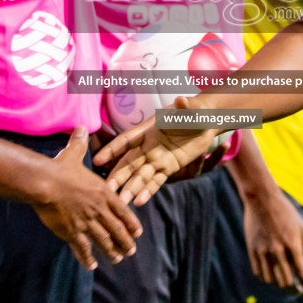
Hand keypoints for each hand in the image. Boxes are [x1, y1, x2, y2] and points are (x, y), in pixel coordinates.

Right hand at [31, 127, 141, 269]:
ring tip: (117, 259)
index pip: (122, 211)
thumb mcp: (74, 154)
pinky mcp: (72, 232)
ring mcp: (86, 222)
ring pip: (103, 241)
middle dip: (125, 241)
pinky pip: (82, 248)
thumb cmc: (60, 168)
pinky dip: (88, 258)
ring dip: (112, 251)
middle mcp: (98, 209)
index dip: (131, 223)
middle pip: (117, 229)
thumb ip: (80, 143)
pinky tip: (92, 265)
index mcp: (103, 192)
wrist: (45, 182)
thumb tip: (80, 127)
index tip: (138, 233)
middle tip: (131, 251)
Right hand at [93, 96, 219, 206]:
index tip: (98, 160)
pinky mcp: (168, 168)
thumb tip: (181, 99)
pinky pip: (156, 181)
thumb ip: (184, 107)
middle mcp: (148, 146)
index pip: (126, 141)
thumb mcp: (190, 109)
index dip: (112, 150)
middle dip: (117, 176)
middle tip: (105, 190)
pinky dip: (148, 191)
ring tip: (120, 203)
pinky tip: (139, 202)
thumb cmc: (194, 111)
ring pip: (140, 176)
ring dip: (130, 188)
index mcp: (147, 130)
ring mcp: (157, 159)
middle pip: (128, 163)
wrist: (204, 122)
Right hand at [243, 190, 302, 292]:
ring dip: (279, 284)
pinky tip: (271, 276)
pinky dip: (266, 277)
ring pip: (272, 279)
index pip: (302, 272)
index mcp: (293, 244)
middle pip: (286, 280)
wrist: (262, 199)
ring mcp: (263, 251)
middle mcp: (278, 250)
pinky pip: (259, 272)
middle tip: (297, 289)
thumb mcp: (302, 227)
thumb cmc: (285, 212)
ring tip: (285, 283)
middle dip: (294, 288)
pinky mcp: (252, 250)